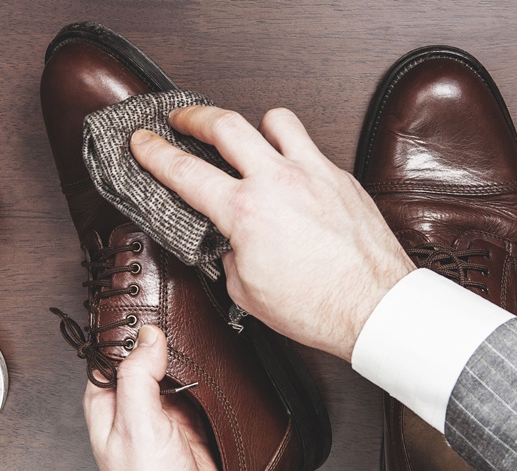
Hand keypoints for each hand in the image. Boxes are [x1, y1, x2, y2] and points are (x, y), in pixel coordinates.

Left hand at [84, 324, 226, 470]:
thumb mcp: (138, 427)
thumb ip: (139, 378)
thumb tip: (148, 336)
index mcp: (107, 404)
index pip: (111, 353)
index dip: (125, 328)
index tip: (145, 304)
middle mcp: (132, 407)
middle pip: (144, 359)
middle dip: (160, 339)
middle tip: (178, 311)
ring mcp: (163, 416)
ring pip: (173, 373)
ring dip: (186, 359)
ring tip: (198, 332)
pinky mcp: (190, 426)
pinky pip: (197, 392)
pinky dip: (206, 379)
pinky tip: (214, 365)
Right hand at [130, 106, 414, 361]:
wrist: (373, 308)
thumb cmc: (316, 307)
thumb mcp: (247, 291)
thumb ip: (229, 256)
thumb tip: (230, 242)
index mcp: (246, 212)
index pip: (185, 171)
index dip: (155, 152)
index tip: (143, 140)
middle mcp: (279, 182)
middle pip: (225, 123)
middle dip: (194, 115)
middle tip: (182, 118)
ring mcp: (314, 173)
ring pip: (275, 119)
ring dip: (253, 125)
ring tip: (247, 139)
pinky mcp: (341, 178)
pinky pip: (310, 147)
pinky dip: (291, 152)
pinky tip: (289, 174)